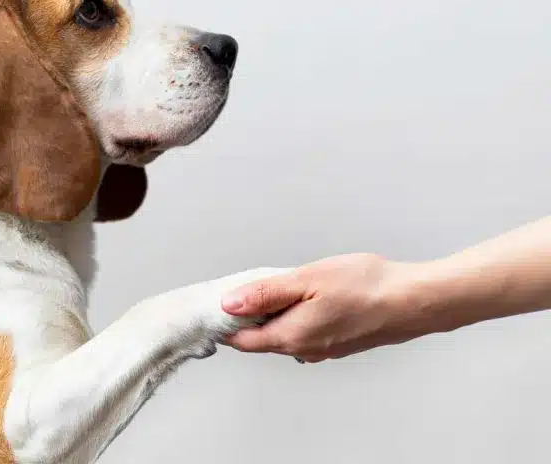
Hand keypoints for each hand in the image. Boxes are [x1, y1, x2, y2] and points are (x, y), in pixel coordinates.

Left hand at [221, 254, 429, 361]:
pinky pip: (305, 332)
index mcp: (290, 337)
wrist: (413, 302)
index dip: (225, 322)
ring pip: (284, 334)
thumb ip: (265, 294)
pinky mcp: (339, 342)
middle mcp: (304, 349)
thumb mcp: (305, 280)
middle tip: (249, 286)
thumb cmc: (365, 288)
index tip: (218, 303)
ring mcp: (323, 349)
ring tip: (280, 286)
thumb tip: (229, 304)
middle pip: (261, 338)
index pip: (241, 340)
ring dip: (274, 314)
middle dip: (249, 316)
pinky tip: (307, 296)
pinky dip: (296, 316)